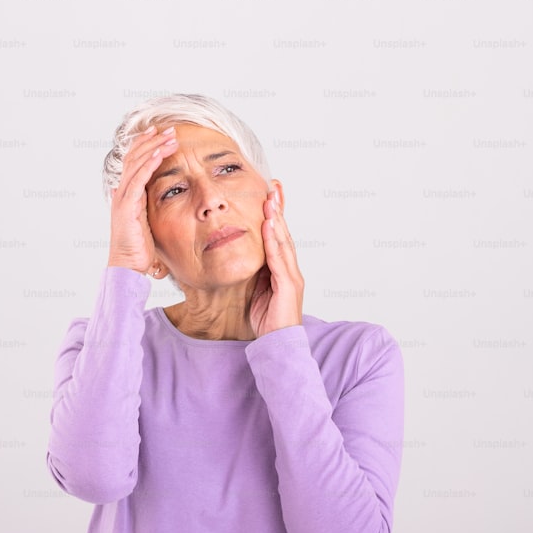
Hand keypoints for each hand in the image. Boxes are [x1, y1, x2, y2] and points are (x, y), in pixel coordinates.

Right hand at [107, 124, 178, 274]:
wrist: (127, 266)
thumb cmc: (139, 250)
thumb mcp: (150, 223)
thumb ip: (153, 210)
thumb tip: (167, 204)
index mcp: (128, 194)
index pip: (135, 162)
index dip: (147, 145)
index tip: (163, 134)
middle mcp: (122, 192)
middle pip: (134, 156)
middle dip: (152, 140)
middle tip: (169, 129)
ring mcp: (123, 197)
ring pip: (136, 163)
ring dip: (154, 147)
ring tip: (170, 136)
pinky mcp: (127, 206)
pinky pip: (138, 179)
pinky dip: (149, 163)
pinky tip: (160, 152)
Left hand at [248, 188, 304, 338]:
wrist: (278, 345)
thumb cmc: (267, 321)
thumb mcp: (256, 291)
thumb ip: (254, 274)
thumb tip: (241, 258)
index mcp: (282, 270)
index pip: (278, 237)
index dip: (274, 216)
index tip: (269, 195)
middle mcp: (290, 270)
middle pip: (284, 234)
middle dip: (278, 209)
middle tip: (273, 187)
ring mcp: (292, 277)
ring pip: (283, 243)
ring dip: (277, 220)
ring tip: (270, 200)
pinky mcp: (289, 286)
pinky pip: (279, 260)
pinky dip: (274, 242)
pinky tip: (268, 227)